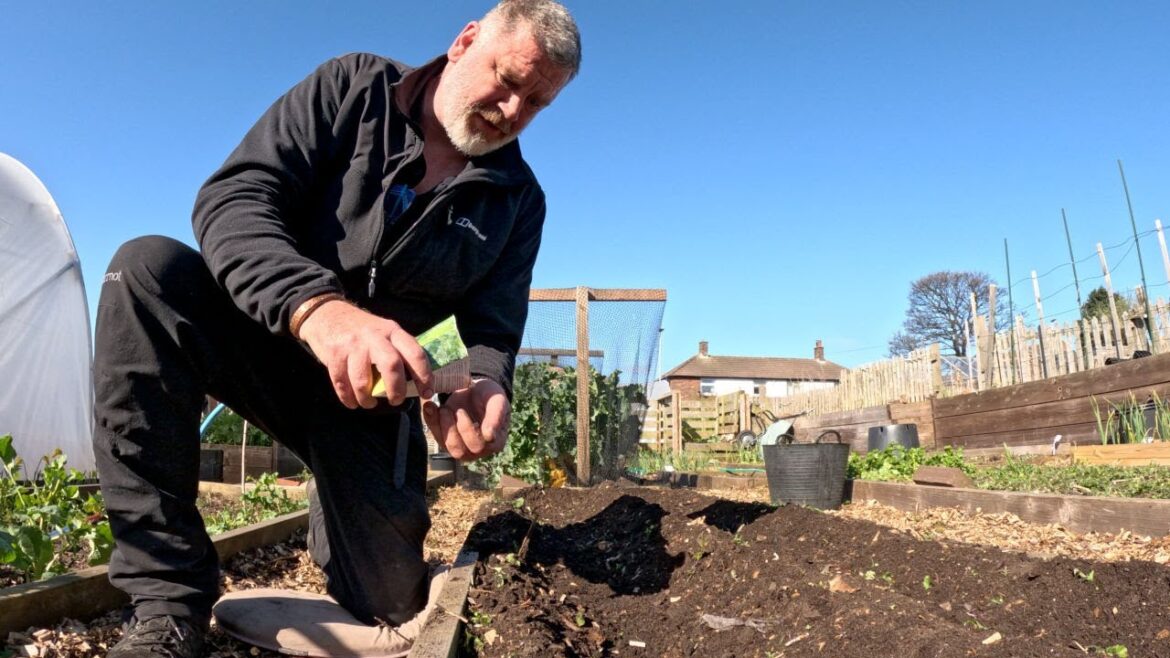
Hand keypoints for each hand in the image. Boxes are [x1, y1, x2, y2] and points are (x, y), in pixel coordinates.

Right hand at [298, 300, 433, 408]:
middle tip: (396, 401)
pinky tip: (352, 402)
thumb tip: (416, 381)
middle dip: (396, 389)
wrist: (327, 314)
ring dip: (367, 398)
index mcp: (393, 331)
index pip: (415, 353)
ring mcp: (353, 345)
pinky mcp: (334, 354)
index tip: (427, 393)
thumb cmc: (362, 330)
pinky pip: (341, 383)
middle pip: (391, 365)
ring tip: (369, 403)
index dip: (424, 376)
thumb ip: (399, 351)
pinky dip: (348, 398)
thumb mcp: (385, 332)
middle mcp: (374, 336)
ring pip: (362, 380)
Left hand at [422, 379, 508, 460]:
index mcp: (495, 442)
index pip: (479, 446)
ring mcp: (461, 447)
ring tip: (444, 409)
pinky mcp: (447, 440)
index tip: (461, 411)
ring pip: (448, 447)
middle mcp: (478, 450)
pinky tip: (430, 407)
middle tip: (456, 409)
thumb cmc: (490, 396)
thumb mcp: (497, 400)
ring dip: (442, 427)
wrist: (476, 390)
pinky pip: (437, 436)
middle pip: (461, 451)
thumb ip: (496, 416)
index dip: (468, 431)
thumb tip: (490, 436)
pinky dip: (431, 422)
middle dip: (455, 428)